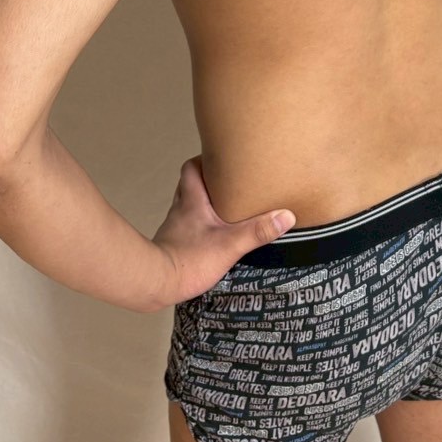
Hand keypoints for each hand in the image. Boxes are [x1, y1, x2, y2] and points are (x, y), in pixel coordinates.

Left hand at [151, 154, 295, 304]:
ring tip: (224, 206)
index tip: (223, 157)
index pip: (191, 167)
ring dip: (203, 202)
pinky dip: (198, 224)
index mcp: (192, 200)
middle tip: (228, 181)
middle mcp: (180, 209)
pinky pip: (186, 225)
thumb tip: (285, 216)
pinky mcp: (173, 243)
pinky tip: (212, 234)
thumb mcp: (230, 245)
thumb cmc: (189, 260)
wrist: (155, 283)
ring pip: (187, 204)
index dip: (204, 159)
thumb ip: (257, 231)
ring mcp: (175, 226)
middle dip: (206, 180)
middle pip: (189, 183)